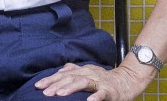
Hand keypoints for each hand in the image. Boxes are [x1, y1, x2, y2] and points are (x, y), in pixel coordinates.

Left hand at [34, 62, 148, 100]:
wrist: (128, 80)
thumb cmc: (105, 79)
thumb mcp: (89, 72)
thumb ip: (74, 70)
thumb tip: (60, 69)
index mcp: (83, 71)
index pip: (64, 74)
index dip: (51, 79)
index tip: (38, 85)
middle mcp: (90, 74)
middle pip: (71, 78)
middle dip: (57, 84)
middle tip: (45, 92)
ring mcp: (100, 82)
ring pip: (83, 83)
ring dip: (71, 88)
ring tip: (60, 94)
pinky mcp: (110, 90)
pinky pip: (102, 93)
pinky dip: (96, 97)